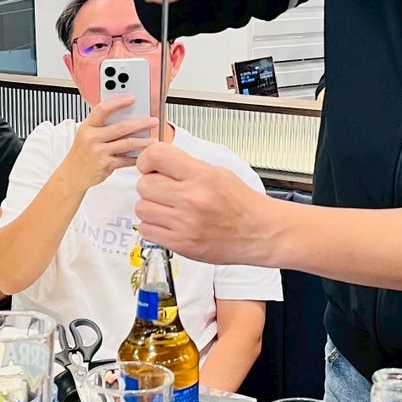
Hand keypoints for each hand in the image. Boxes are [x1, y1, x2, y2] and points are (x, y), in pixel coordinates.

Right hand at [66, 98, 157, 190]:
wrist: (72, 175)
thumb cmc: (82, 154)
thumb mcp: (86, 135)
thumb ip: (102, 126)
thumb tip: (125, 117)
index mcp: (87, 126)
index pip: (103, 109)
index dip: (118, 102)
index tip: (131, 98)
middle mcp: (92, 138)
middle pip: (121, 127)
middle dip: (141, 124)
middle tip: (153, 121)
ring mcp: (99, 152)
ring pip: (127, 144)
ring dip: (144, 142)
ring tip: (154, 140)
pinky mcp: (105, 165)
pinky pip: (126, 160)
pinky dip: (137, 158)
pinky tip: (144, 155)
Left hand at [135, 141, 273, 264]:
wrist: (259, 232)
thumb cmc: (241, 204)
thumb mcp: (218, 173)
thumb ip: (186, 167)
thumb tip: (156, 163)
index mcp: (202, 176)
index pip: (156, 156)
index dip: (147, 160)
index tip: (149, 166)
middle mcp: (192, 199)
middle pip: (144, 185)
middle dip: (151, 185)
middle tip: (164, 190)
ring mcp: (185, 224)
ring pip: (142, 208)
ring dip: (151, 207)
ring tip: (168, 208)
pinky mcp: (182, 244)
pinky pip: (147, 230)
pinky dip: (153, 226)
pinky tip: (169, 223)